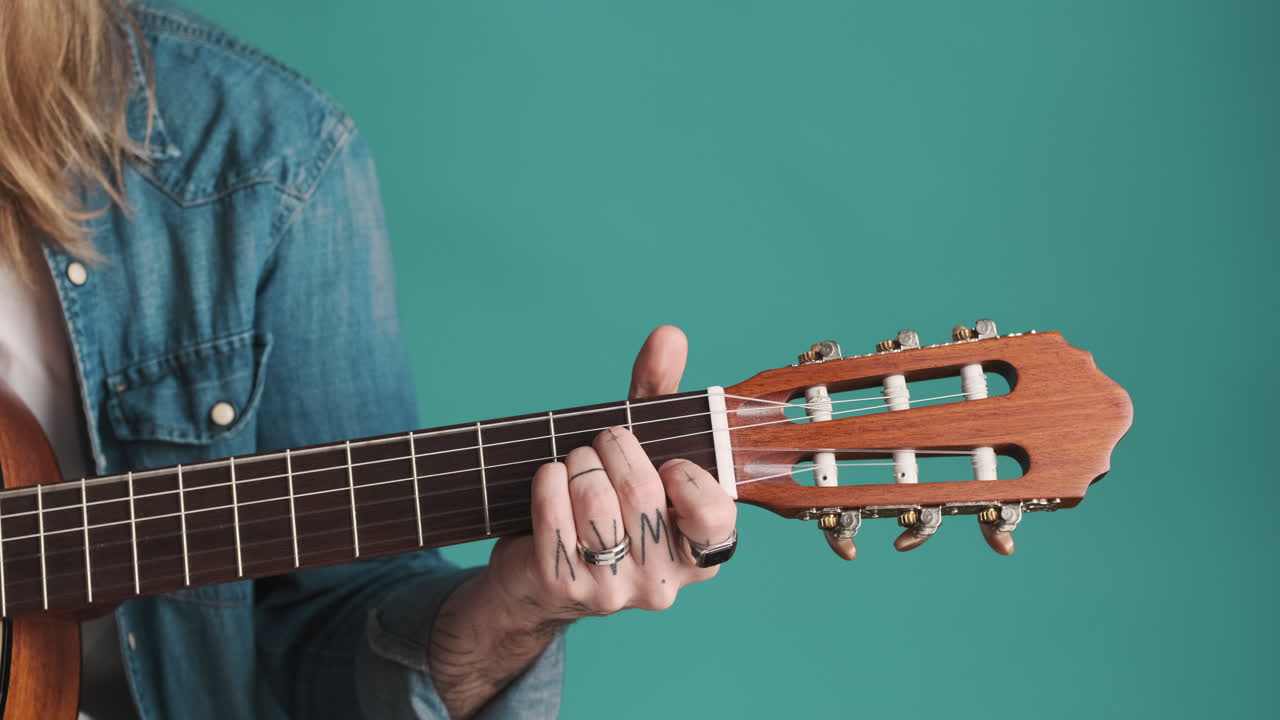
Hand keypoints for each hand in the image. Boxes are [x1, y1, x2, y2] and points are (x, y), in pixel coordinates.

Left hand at [429, 326, 736, 717]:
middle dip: (615, 449)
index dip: (687, 479)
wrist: (537, 569)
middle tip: (602, 442)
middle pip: (643, 493)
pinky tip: (548, 477)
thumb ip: (659, 394)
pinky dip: (547, 484)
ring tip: (574, 463)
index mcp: (700, 552)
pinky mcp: (564, 588)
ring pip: (597, 505)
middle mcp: (664, 581)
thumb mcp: (640, 448)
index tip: (668, 462)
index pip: (714, 516)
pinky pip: (555, 519)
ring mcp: (613, 591)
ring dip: (578, 466)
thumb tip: (669, 336)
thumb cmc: (604, 500)